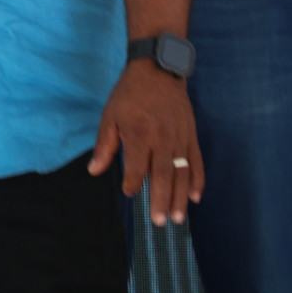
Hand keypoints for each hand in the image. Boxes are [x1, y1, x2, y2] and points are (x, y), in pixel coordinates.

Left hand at [88, 60, 204, 224]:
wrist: (158, 71)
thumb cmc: (129, 95)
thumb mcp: (110, 116)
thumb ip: (104, 146)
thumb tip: (94, 171)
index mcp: (139, 134)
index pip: (137, 167)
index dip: (132, 183)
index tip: (129, 193)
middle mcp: (162, 138)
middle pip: (163, 175)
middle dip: (161, 200)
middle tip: (160, 222)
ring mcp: (180, 138)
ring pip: (181, 173)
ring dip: (180, 197)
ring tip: (178, 218)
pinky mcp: (191, 135)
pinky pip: (196, 161)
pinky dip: (197, 179)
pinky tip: (195, 196)